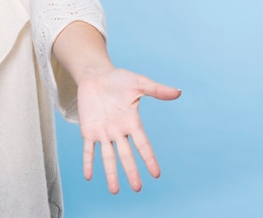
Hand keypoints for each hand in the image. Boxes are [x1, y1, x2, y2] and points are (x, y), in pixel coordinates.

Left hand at [76, 68, 180, 193]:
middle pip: (126, 155)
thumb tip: (178, 92)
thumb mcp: (138, 83)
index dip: (149, 158)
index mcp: (132, 122)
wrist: (95, 76)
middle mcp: (119, 131)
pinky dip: (88, 161)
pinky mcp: (88, 130)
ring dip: (110, 173)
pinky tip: (88, 176)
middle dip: (131, 171)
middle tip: (137, 188)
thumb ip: (156, 90)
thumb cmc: (118, 80)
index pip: (142, 144)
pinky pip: (88, 149)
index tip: (156, 174)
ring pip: (108, 156)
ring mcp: (103, 132)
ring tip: (115, 191)